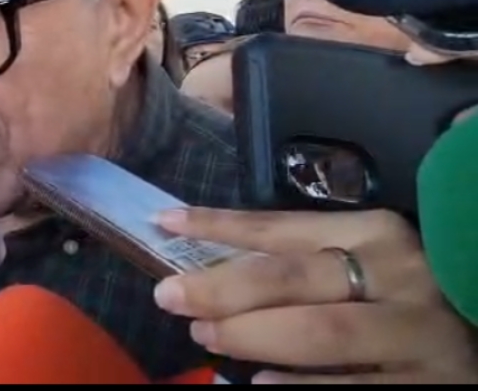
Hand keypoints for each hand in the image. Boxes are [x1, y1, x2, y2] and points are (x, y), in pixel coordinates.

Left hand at [152, 208, 477, 383]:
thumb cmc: (408, 293)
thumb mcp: (363, 261)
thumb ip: (304, 259)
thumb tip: (215, 260)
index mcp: (375, 232)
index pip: (281, 228)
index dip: (218, 225)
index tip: (165, 223)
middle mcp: (398, 275)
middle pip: (295, 279)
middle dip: (224, 286)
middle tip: (171, 296)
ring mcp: (419, 333)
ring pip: (323, 332)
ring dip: (254, 336)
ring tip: (206, 337)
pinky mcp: (432, 386)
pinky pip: (359, 389)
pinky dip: (306, 389)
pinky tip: (263, 385)